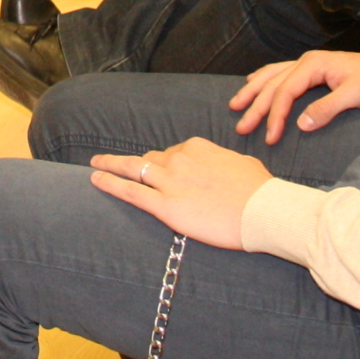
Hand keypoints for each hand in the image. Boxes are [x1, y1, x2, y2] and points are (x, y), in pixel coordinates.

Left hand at [87, 140, 272, 251]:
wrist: (264, 211)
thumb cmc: (261, 191)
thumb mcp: (245, 165)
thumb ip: (228, 162)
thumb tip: (230, 165)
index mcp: (197, 147)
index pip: (173, 153)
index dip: (167, 164)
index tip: (164, 172)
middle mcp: (179, 159)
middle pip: (151, 160)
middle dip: (137, 164)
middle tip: (115, 162)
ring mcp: (170, 182)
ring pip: (132, 169)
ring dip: (110, 165)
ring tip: (95, 165)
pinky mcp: (166, 206)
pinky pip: (130, 192)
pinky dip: (110, 184)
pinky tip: (95, 180)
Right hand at [229, 50, 359, 145]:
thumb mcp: (355, 96)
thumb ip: (327, 108)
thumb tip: (301, 124)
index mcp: (314, 65)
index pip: (285, 91)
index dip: (275, 115)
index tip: (270, 136)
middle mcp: (307, 62)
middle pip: (273, 84)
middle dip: (256, 106)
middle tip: (242, 127)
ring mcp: (309, 64)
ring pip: (272, 76)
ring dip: (253, 91)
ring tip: (236, 104)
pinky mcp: (313, 70)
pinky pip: (281, 73)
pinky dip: (265, 79)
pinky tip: (254, 81)